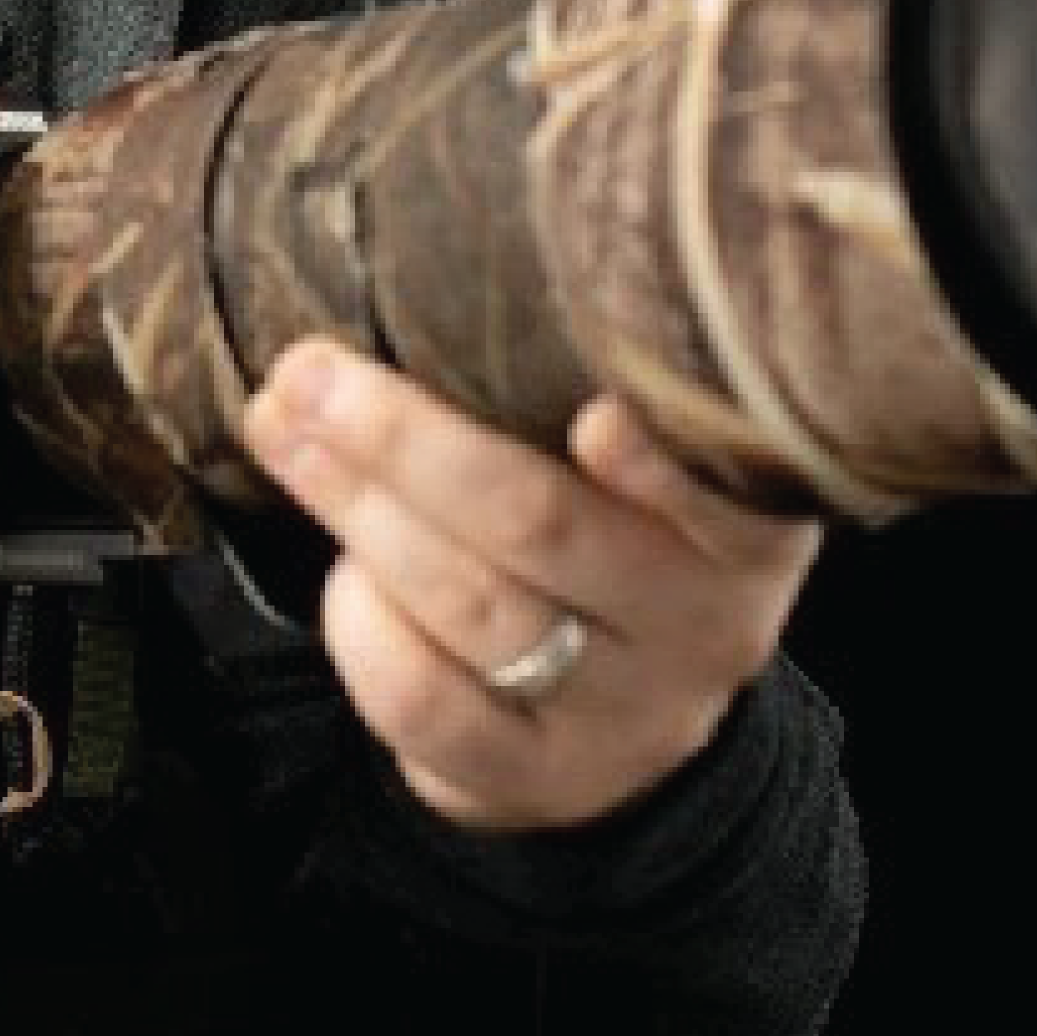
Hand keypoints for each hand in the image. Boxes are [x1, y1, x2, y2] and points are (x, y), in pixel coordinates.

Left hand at [238, 337, 823, 830]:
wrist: (626, 707)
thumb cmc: (611, 524)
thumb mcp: (643, 455)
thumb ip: (577, 379)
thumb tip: (434, 258)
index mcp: (748, 529)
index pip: (718, 500)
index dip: (656, 465)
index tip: (597, 415)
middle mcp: (702, 627)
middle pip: (541, 526)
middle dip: (403, 441)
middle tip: (308, 371)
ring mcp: (622, 715)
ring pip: (475, 610)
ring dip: (359, 513)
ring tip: (288, 435)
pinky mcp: (538, 777)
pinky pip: (426, 704)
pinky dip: (363, 628)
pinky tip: (340, 572)